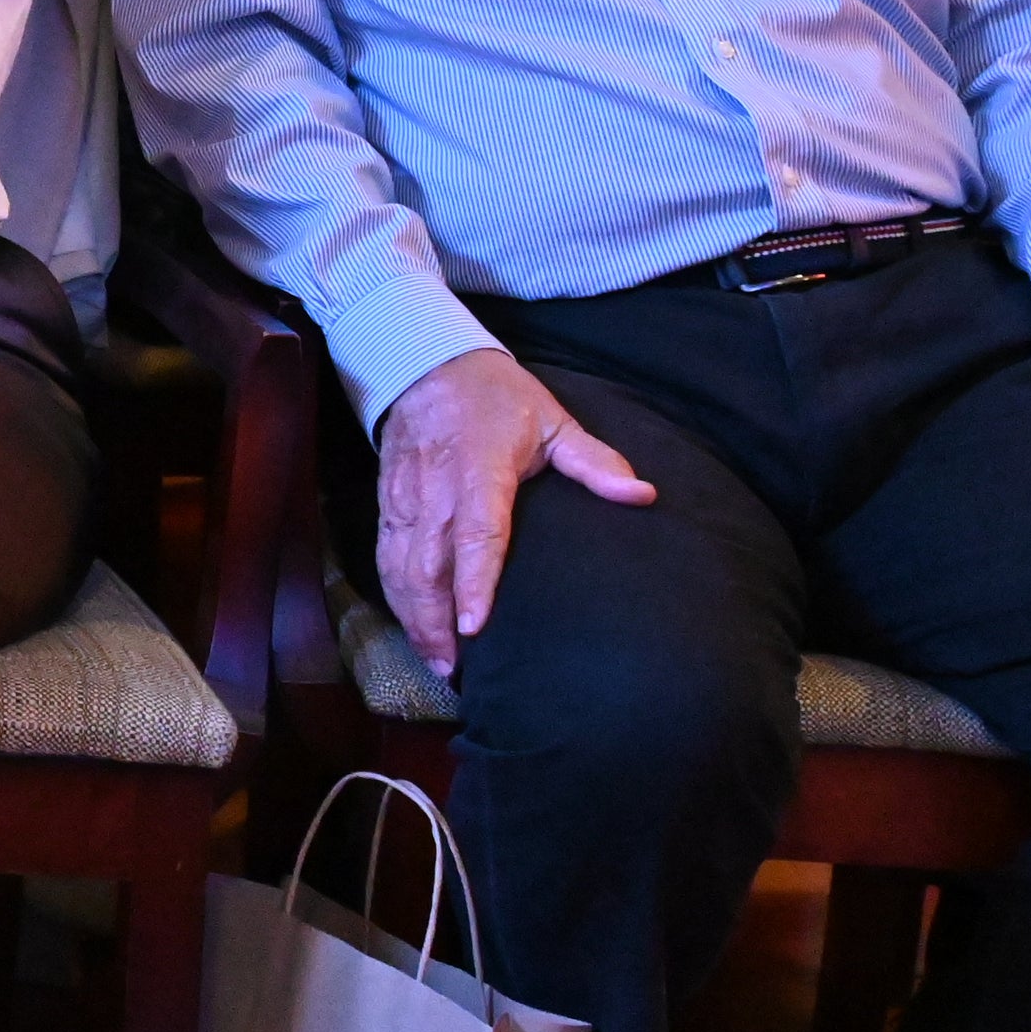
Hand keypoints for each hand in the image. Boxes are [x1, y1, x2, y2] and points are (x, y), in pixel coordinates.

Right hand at [375, 347, 656, 679]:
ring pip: (401, 565)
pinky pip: (386, 554)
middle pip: (428, 564)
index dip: (474, 582)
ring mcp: (406, 497)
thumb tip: (643, 494)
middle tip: (454, 669)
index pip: (477, 534)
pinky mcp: (388, 500)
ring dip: (414, 615)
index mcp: (480, 471)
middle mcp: (437, 489)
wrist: (423, 362)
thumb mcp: (552, 420)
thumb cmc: (496, 397)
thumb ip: (594, 462)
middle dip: (435, 619)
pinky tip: (413, 624)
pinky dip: (396, 594)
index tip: (475, 627)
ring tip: (435, 659)